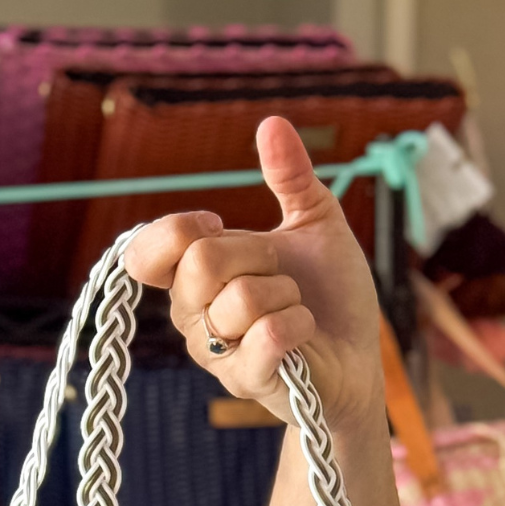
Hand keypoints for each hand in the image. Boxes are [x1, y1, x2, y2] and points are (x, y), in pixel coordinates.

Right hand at [121, 115, 383, 433]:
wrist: (361, 358)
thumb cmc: (331, 296)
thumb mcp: (315, 224)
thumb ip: (291, 177)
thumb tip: (271, 123)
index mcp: (193, 275)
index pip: (143, 252)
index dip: (177, 229)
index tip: (219, 223)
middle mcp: (192, 315)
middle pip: (198, 263)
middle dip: (258, 256)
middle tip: (281, 275)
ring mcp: (216, 352)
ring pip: (236, 300)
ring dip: (286, 294)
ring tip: (296, 307)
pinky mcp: (247, 382)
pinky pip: (265, 337)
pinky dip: (297, 323)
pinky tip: (306, 330)